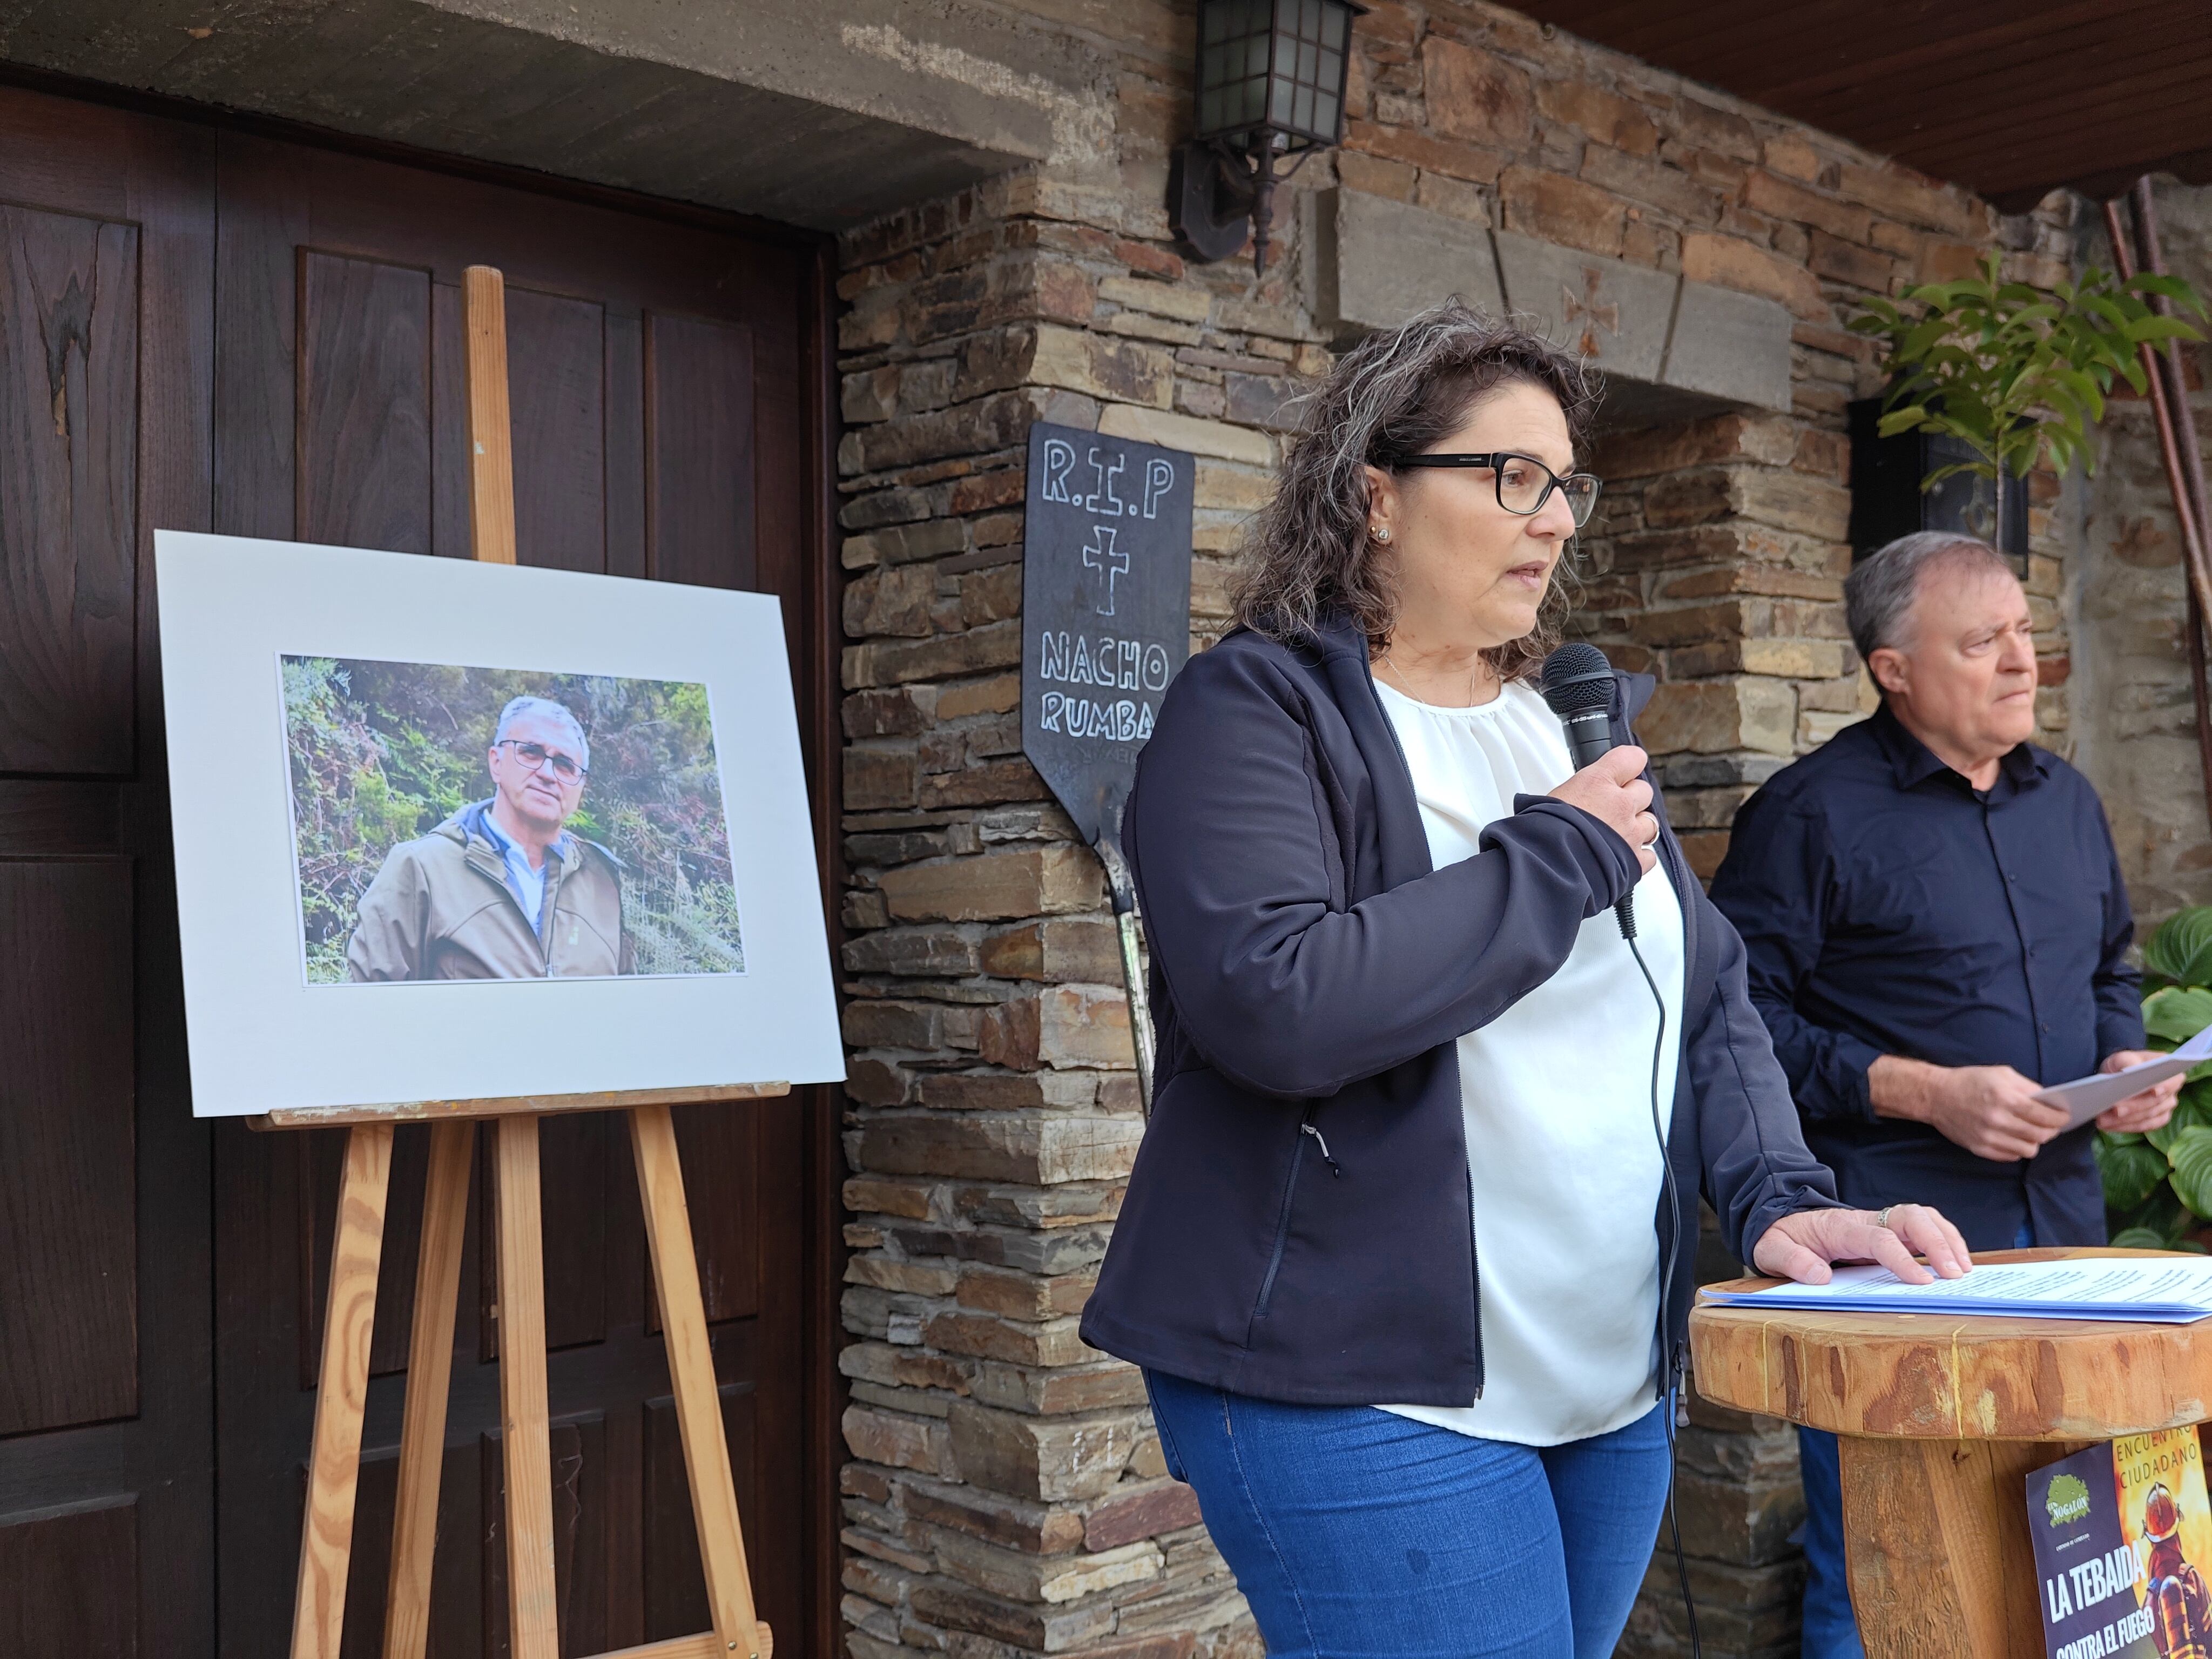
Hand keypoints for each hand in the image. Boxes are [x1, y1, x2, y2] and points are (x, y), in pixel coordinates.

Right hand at [1550, 745, 1656, 873]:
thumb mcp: (1550, 800)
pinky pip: (1649, 856)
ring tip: (1617, 835)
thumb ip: (1572, 794)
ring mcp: (1630, 833)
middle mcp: (1619, 805)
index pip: (1631, 758)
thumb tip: (1566, 798)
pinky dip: (1639, 857)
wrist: (1547, 868)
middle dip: (1631, 798)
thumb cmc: (1541, 835)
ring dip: (1637, 827)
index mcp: (1597, 782)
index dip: (1628, 765)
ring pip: (1650, 823)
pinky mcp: (1635, 861)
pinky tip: (1622, 857)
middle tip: (1611, 808)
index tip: (1624, 770)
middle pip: (1643, 791)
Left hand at [1751, 1203, 1971, 1285]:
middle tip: (1956, 1275)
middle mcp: (1866, 1220)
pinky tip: (1956, 1263)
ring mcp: (1880, 1223)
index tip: (1922, 1282)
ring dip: (1947, 1239)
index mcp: (1840, 1227)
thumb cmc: (1782, 1237)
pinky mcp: (1889, 1231)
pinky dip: (1945, 1240)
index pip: (1878, 1238)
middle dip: (1938, 1242)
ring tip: (1964, 1270)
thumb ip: (1791, 1260)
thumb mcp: (1771, 1249)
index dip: (1902, 1258)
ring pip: (1923, 1218)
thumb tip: (1819, 1276)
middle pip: (1911, 1217)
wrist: (1782, 1221)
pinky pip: (1924, 1228)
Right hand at [1869, 1055, 2069, 1161]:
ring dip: (2034, 1142)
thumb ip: (2028, 1087)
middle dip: (2051, 1130)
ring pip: (2028, 1150)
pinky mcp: (1980, 1148)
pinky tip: (2013, 1137)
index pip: (2044, 1116)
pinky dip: (2017, 1149)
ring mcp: (1988, 1137)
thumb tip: (2050, 1102)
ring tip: (2030, 1132)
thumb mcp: (2001, 1073)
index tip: (2064, 1117)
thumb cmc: (1970, 1081)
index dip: (2060, 1118)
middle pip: (2039, 1135)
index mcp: (2005, 1098)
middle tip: (2050, 1125)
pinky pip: (2011, 1157)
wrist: (1935, 1095)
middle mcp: (1998, 1120)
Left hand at [2096, 1049, 2185, 1134]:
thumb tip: (2132, 1069)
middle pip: (2155, 1102)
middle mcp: (2172, 1090)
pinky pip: (2143, 1126)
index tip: (2154, 1091)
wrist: (2118, 1076)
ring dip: (2125, 1120)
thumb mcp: (2122, 1058)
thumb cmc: (2122, 1064)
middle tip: (2114, 1109)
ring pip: (2148, 1116)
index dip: (2164, 1086)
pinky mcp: (2156, 1119)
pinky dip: (2125, 1127)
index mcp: (2170, 1071)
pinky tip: (2108, 1126)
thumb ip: (2128, 1061)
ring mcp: (2166, 1106)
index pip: (2172, 1080)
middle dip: (2133, 1107)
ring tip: (2103, 1120)